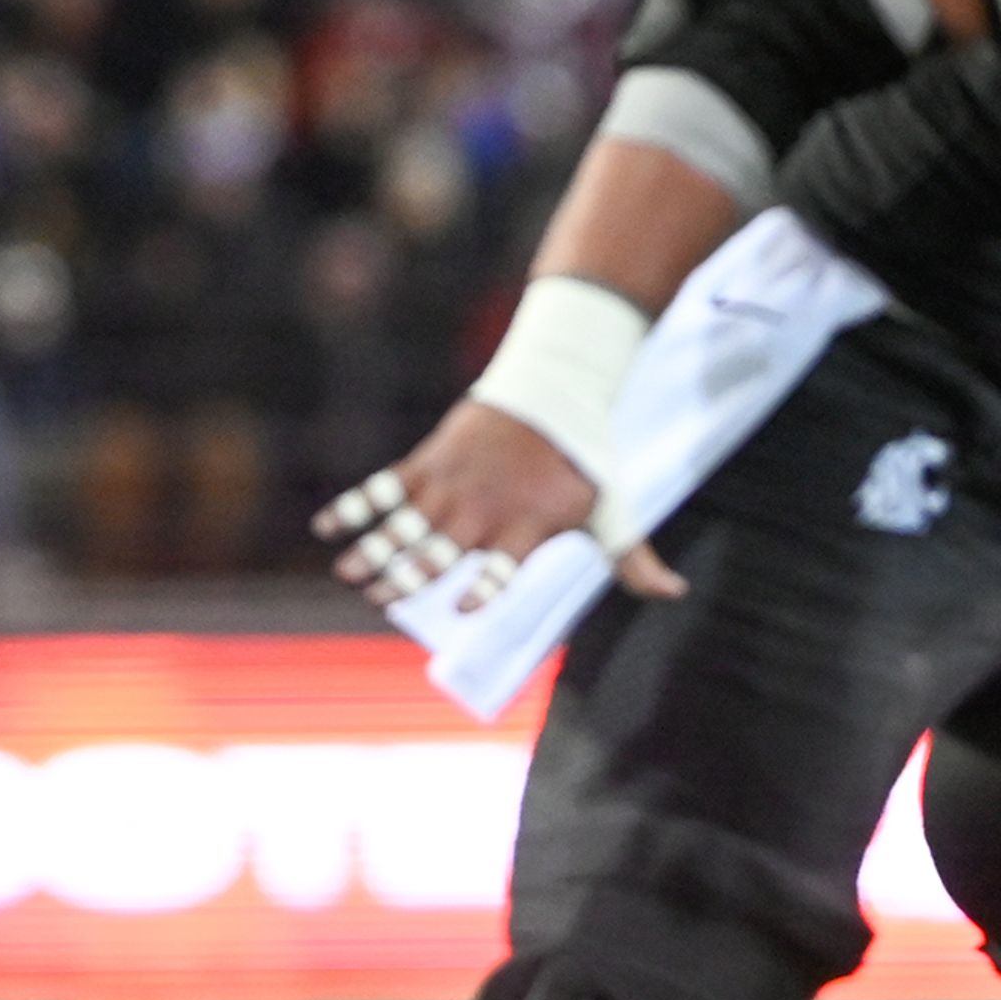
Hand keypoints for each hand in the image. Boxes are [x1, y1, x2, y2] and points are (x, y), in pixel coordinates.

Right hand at [315, 398, 683, 612]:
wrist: (554, 388)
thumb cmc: (584, 460)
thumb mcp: (613, 510)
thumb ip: (633, 559)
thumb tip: (674, 595)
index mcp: (525, 529)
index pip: (502, 570)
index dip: (483, 590)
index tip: (462, 611)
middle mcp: (483, 511)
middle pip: (439, 551)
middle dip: (406, 577)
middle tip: (378, 600)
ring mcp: (452, 484)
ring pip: (404, 524)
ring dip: (372, 550)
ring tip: (347, 574)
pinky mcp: (430, 460)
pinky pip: (383, 487)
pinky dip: (354, 505)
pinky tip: (325, 526)